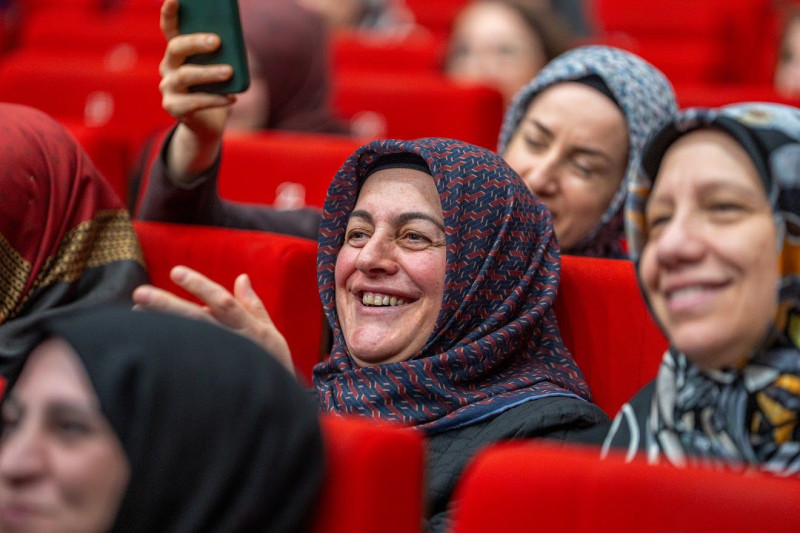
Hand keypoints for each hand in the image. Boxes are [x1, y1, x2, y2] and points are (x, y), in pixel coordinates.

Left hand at [132, 266, 294, 375]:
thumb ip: (253, 305)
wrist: (274, 405)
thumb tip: (242, 278)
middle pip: (197, 320)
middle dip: (168, 305)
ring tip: (135, 311)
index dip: (200, 286)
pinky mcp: (208, 379)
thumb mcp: (269, 333)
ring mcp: (219, 362)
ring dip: (161, 324)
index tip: (176, 272)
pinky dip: (164, 349)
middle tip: (140, 292)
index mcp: (248, 328)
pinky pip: (183, 364)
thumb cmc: (273, 365)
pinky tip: (145, 339)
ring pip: (187, 339)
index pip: (222, 302)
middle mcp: (233, 343)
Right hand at [158, 0, 233, 182]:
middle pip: (176, 48)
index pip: (170, 28)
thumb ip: (221, 54)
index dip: (169, 13)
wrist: (208, 123)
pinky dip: (216, 99)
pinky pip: (195, 102)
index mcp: (178, 52)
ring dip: (209, 73)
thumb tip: (232, 39)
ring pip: (186, 75)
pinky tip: (232, 98)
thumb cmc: (215, 90)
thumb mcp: (219, 68)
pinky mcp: (173, 107)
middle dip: (196, 42)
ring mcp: (168, 87)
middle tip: (217, 41)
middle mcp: (168, 66)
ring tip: (229, 71)